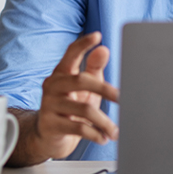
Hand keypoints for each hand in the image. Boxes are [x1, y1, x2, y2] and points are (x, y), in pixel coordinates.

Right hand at [31, 32, 119, 160]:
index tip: (97, 36)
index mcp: (61, 73)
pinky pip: (78, 128)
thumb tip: (104, 49)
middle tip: (123, 99)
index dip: (83, 44)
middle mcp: (52, 86)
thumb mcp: (84, 89)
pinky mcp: (51, 125)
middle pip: (82, 81)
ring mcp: (49, 105)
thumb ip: (93, 69)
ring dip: (104, 122)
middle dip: (106, 90)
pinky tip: (103, 138)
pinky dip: (95, 134)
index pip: (70, 53)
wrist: (49, 137)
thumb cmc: (71, 108)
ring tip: (115, 131)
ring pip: (83, 110)